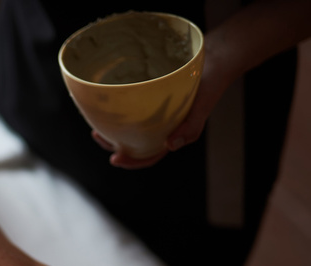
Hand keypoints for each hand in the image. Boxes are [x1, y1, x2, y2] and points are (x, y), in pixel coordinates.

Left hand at [100, 34, 230, 168]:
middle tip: (97, 136)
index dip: (132, 162)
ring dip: (113, 130)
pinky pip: (132, 108)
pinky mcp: (151, 97)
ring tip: (97, 125)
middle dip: (114, 145)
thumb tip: (170, 147)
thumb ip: (190, 127)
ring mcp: (155, 112)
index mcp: (173, 135)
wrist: (216, 55)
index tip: (114, 160)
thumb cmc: (210, 82)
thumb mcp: (202, 105)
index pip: (149, 156)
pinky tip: (108, 106)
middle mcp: (162, 127)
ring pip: (130, 128)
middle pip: (134, 144)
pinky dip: (119, 111)